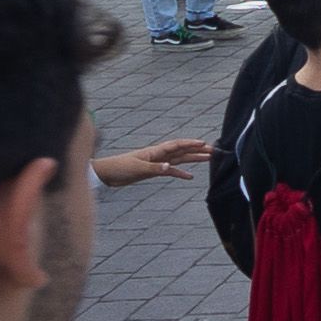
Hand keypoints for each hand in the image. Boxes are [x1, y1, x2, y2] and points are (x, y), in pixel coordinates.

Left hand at [93, 138, 213, 186]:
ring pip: (179, 159)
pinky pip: (171, 170)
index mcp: (155, 151)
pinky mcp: (153, 170)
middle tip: (213, 151)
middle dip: (197, 150)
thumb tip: (169, 167)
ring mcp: (157, 162)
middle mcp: (158, 155)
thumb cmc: (119, 167)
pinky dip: (180, 173)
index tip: (204, 144)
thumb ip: (154, 168)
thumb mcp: (137, 168)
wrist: (106, 174)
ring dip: (192, 158)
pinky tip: (189, 177)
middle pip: (182, 151)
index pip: (177, 145)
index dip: (190, 144)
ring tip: (207, 158)